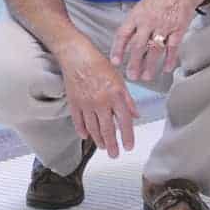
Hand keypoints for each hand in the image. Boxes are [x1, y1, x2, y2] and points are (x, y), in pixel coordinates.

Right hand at [59, 44, 139, 158]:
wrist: (76, 55)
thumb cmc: (98, 64)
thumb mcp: (119, 79)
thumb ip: (128, 99)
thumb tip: (136, 115)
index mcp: (115, 95)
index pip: (125, 121)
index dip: (128, 136)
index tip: (129, 146)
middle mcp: (101, 101)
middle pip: (108, 129)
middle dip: (112, 145)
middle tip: (114, 154)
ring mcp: (86, 103)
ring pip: (93, 128)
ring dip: (98, 140)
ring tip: (102, 147)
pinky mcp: (74, 102)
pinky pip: (78, 121)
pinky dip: (81, 130)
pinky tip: (85, 136)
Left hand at [109, 0, 202, 81]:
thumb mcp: (143, 4)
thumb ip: (135, 21)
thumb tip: (127, 39)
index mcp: (136, 15)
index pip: (123, 34)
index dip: (118, 49)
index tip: (115, 61)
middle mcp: (148, 22)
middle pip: (138, 46)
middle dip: (133, 63)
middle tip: (131, 76)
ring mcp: (163, 27)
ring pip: (154, 50)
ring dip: (150, 66)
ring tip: (146, 76)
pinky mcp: (178, 30)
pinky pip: (173, 48)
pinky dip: (170, 59)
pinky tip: (167, 69)